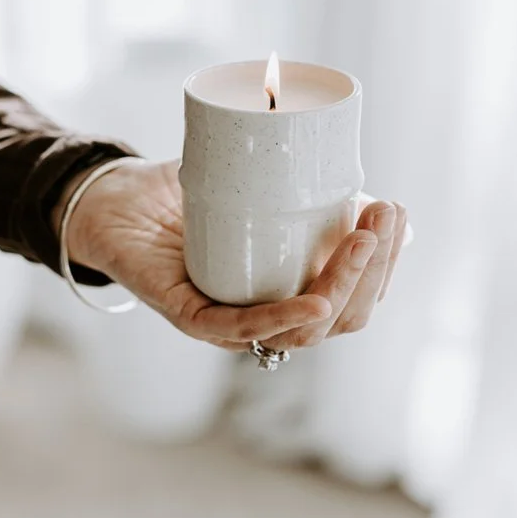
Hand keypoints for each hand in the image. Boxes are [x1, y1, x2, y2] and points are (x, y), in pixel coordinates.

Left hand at [55, 159, 407, 350]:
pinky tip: (316, 304)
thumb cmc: (190, 197)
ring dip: (342, 287)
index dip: (384, 265)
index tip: (398, 211)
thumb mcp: (257, 188)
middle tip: (385, 215)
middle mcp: (267, 314)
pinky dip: (281, 320)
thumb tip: (367, 186)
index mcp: (290, 291)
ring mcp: (231, 320)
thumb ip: (304, 188)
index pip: (354, 298)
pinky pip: (238, 330)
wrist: (118, 197)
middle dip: (373, 270)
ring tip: (361, 240)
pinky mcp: (189, 315)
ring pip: (302, 331)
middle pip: (340, 318)